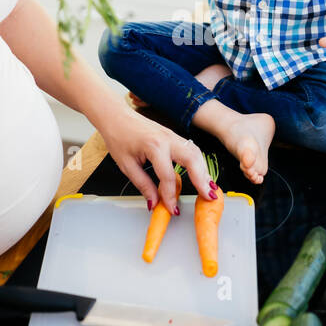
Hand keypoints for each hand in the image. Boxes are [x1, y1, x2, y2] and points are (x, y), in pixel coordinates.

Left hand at [95, 105, 214, 213]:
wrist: (116, 116)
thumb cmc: (118, 137)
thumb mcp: (127, 165)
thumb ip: (143, 185)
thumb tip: (154, 202)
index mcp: (154, 146)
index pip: (168, 176)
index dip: (171, 195)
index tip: (172, 209)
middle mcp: (168, 139)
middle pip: (192, 160)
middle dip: (202, 180)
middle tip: (209, 196)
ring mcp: (173, 135)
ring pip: (196, 153)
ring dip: (204, 171)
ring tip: (209, 188)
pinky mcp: (174, 136)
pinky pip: (191, 150)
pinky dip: (199, 163)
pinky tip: (201, 175)